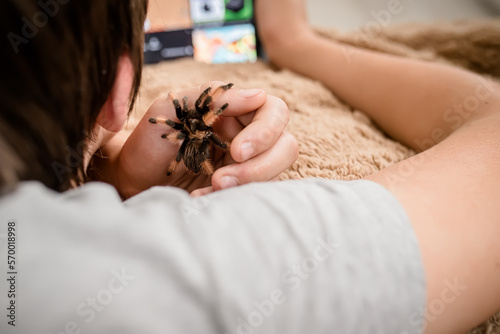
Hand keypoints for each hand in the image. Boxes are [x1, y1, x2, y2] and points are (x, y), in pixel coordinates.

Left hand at [101, 82, 297, 198]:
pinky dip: (233, 199)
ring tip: (211, 188)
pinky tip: (202, 198)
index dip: (265, 132)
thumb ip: (212, 96)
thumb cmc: (150, 140)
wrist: (133, 180)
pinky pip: (255, 194)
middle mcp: (247, 135)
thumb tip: (259, 95)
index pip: (275, 112)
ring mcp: (246, 164)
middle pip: (285, 146)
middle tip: (222, 178)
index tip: (237, 150)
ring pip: (276, 172)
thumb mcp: (173, 108)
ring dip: (247, 183)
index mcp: (236, 110)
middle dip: (258, 166)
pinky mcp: (239, 188)